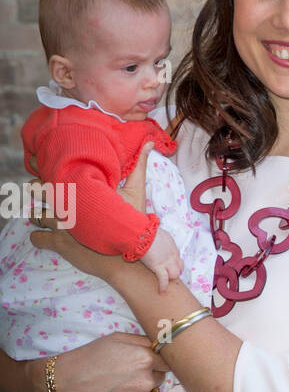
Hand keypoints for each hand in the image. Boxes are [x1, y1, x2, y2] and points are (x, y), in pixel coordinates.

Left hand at [27, 143, 153, 285]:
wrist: (131, 249)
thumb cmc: (134, 219)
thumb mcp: (138, 190)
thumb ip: (139, 165)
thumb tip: (149, 142)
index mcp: (80, 188)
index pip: (52, 171)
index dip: (40, 164)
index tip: (35, 161)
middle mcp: (67, 204)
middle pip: (38, 189)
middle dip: (34, 187)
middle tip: (35, 188)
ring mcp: (62, 224)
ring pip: (35, 214)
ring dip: (34, 212)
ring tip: (36, 212)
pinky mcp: (60, 243)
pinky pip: (38, 237)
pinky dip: (36, 236)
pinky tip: (39, 235)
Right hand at [29, 332, 170, 391]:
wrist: (63, 385)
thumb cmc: (88, 358)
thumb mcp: (116, 339)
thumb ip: (143, 341)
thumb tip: (162, 345)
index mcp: (145, 359)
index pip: (168, 362)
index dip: (157, 362)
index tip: (148, 362)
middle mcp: (146, 382)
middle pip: (159, 380)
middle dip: (148, 376)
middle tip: (125, 374)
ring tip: (116, 387)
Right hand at [141, 225, 182, 293]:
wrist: (143, 233)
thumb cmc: (146, 231)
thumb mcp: (156, 232)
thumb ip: (158, 237)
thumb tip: (152, 236)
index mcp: (172, 246)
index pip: (178, 258)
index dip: (174, 263)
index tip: (169, 265)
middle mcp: (172, 255)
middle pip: (179, 267)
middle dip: (174, 271)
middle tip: (167, 274)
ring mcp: (166, 262)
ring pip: (174, 275)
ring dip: (169, 278)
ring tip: (163, 282)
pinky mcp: (158, 267)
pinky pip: (163, 280)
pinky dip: (162, 286)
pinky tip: (161, 291)